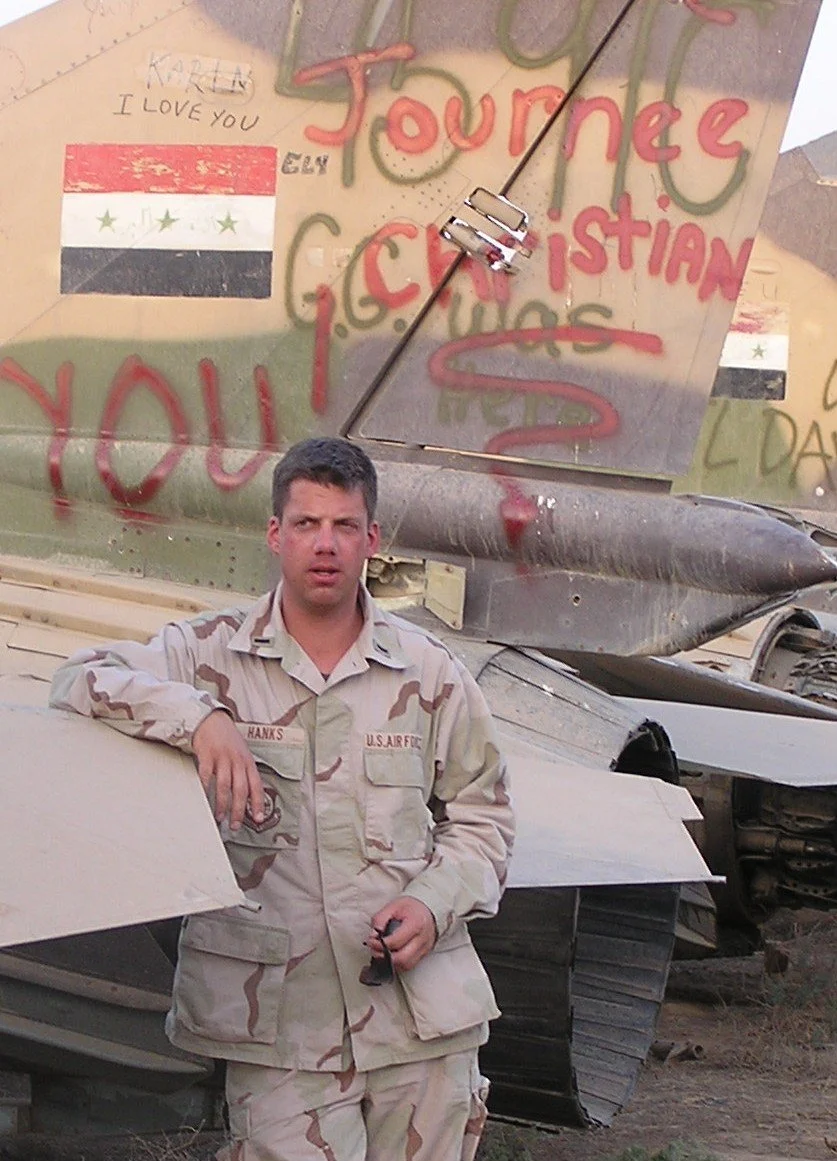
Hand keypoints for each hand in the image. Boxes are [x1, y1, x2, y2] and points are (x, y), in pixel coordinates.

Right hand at [192, 710, 263, 830]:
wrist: (211, 720)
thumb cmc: (227, 740)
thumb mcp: (241, 754)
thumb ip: (244, 772)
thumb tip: (248, 796)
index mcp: (248, 761)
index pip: (256, 785)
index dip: (257, 803)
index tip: (258, 819)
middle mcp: (237, 760)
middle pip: (241, 789)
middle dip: (238, 810)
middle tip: (234, 825)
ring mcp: (222, 757)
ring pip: (224, 785)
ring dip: (222, 804)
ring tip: (220, 817)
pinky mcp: (207, 755)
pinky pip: (206, 775)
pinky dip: (206, 789)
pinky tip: (204, 799)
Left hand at [369, 897, 436, 971]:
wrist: (428, 909)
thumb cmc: (411, 907)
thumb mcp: (394, 906)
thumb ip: (380, 918)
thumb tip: (373, 934)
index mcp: (416, 924)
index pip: (396, 942)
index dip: (380, 944)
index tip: (372, 941)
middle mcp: (422, 939)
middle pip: (402, 958)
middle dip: (384, 957)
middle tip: (375, 950)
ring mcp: (425, 948)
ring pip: (406, 965)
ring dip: (391, 963)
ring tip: (382, 953)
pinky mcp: (424, 954)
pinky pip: (409, 965)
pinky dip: (398, 964)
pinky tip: (391, 955)